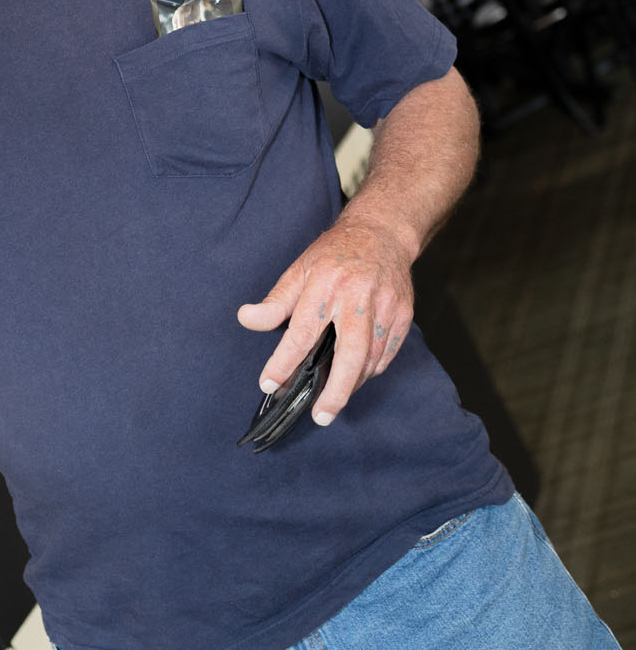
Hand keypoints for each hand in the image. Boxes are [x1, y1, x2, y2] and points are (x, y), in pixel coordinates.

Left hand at [235, 218, 415, 425]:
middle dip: (335, 391)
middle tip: (320, 416)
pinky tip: (354, 378)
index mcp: (325, 284)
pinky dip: (369, 371)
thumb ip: (276, 301)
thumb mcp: (299, 269)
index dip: (284, 362)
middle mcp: (358, 296)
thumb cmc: (334, 254)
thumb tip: (246, 319)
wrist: (382, 233)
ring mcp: (386, 307)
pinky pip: (386, 355)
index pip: (302, 332)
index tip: (269, 384)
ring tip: (332, 401)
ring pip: (371, 359)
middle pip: (349, 354)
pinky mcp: (403, 315)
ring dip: (351, 385)